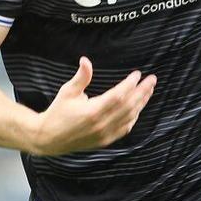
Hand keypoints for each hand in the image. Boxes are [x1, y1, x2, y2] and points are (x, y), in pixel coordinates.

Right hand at [30, 57, 156, 156]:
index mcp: (92, 111)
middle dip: (142, 92)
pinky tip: (138, 108)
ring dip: (141, 103)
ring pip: (129, 117)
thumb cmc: (58, 112)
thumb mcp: (67, 92)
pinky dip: (134, 117)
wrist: (48, 139)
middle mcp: (101, 124)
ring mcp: (104, 135)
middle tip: (152, 79)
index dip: (130, 84)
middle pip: (128, 106)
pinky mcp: (105, 141)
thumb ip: (81, 77)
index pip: (118, 96)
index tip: (137, 74)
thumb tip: (85, 60)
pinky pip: (125, 129)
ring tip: (149, 90)